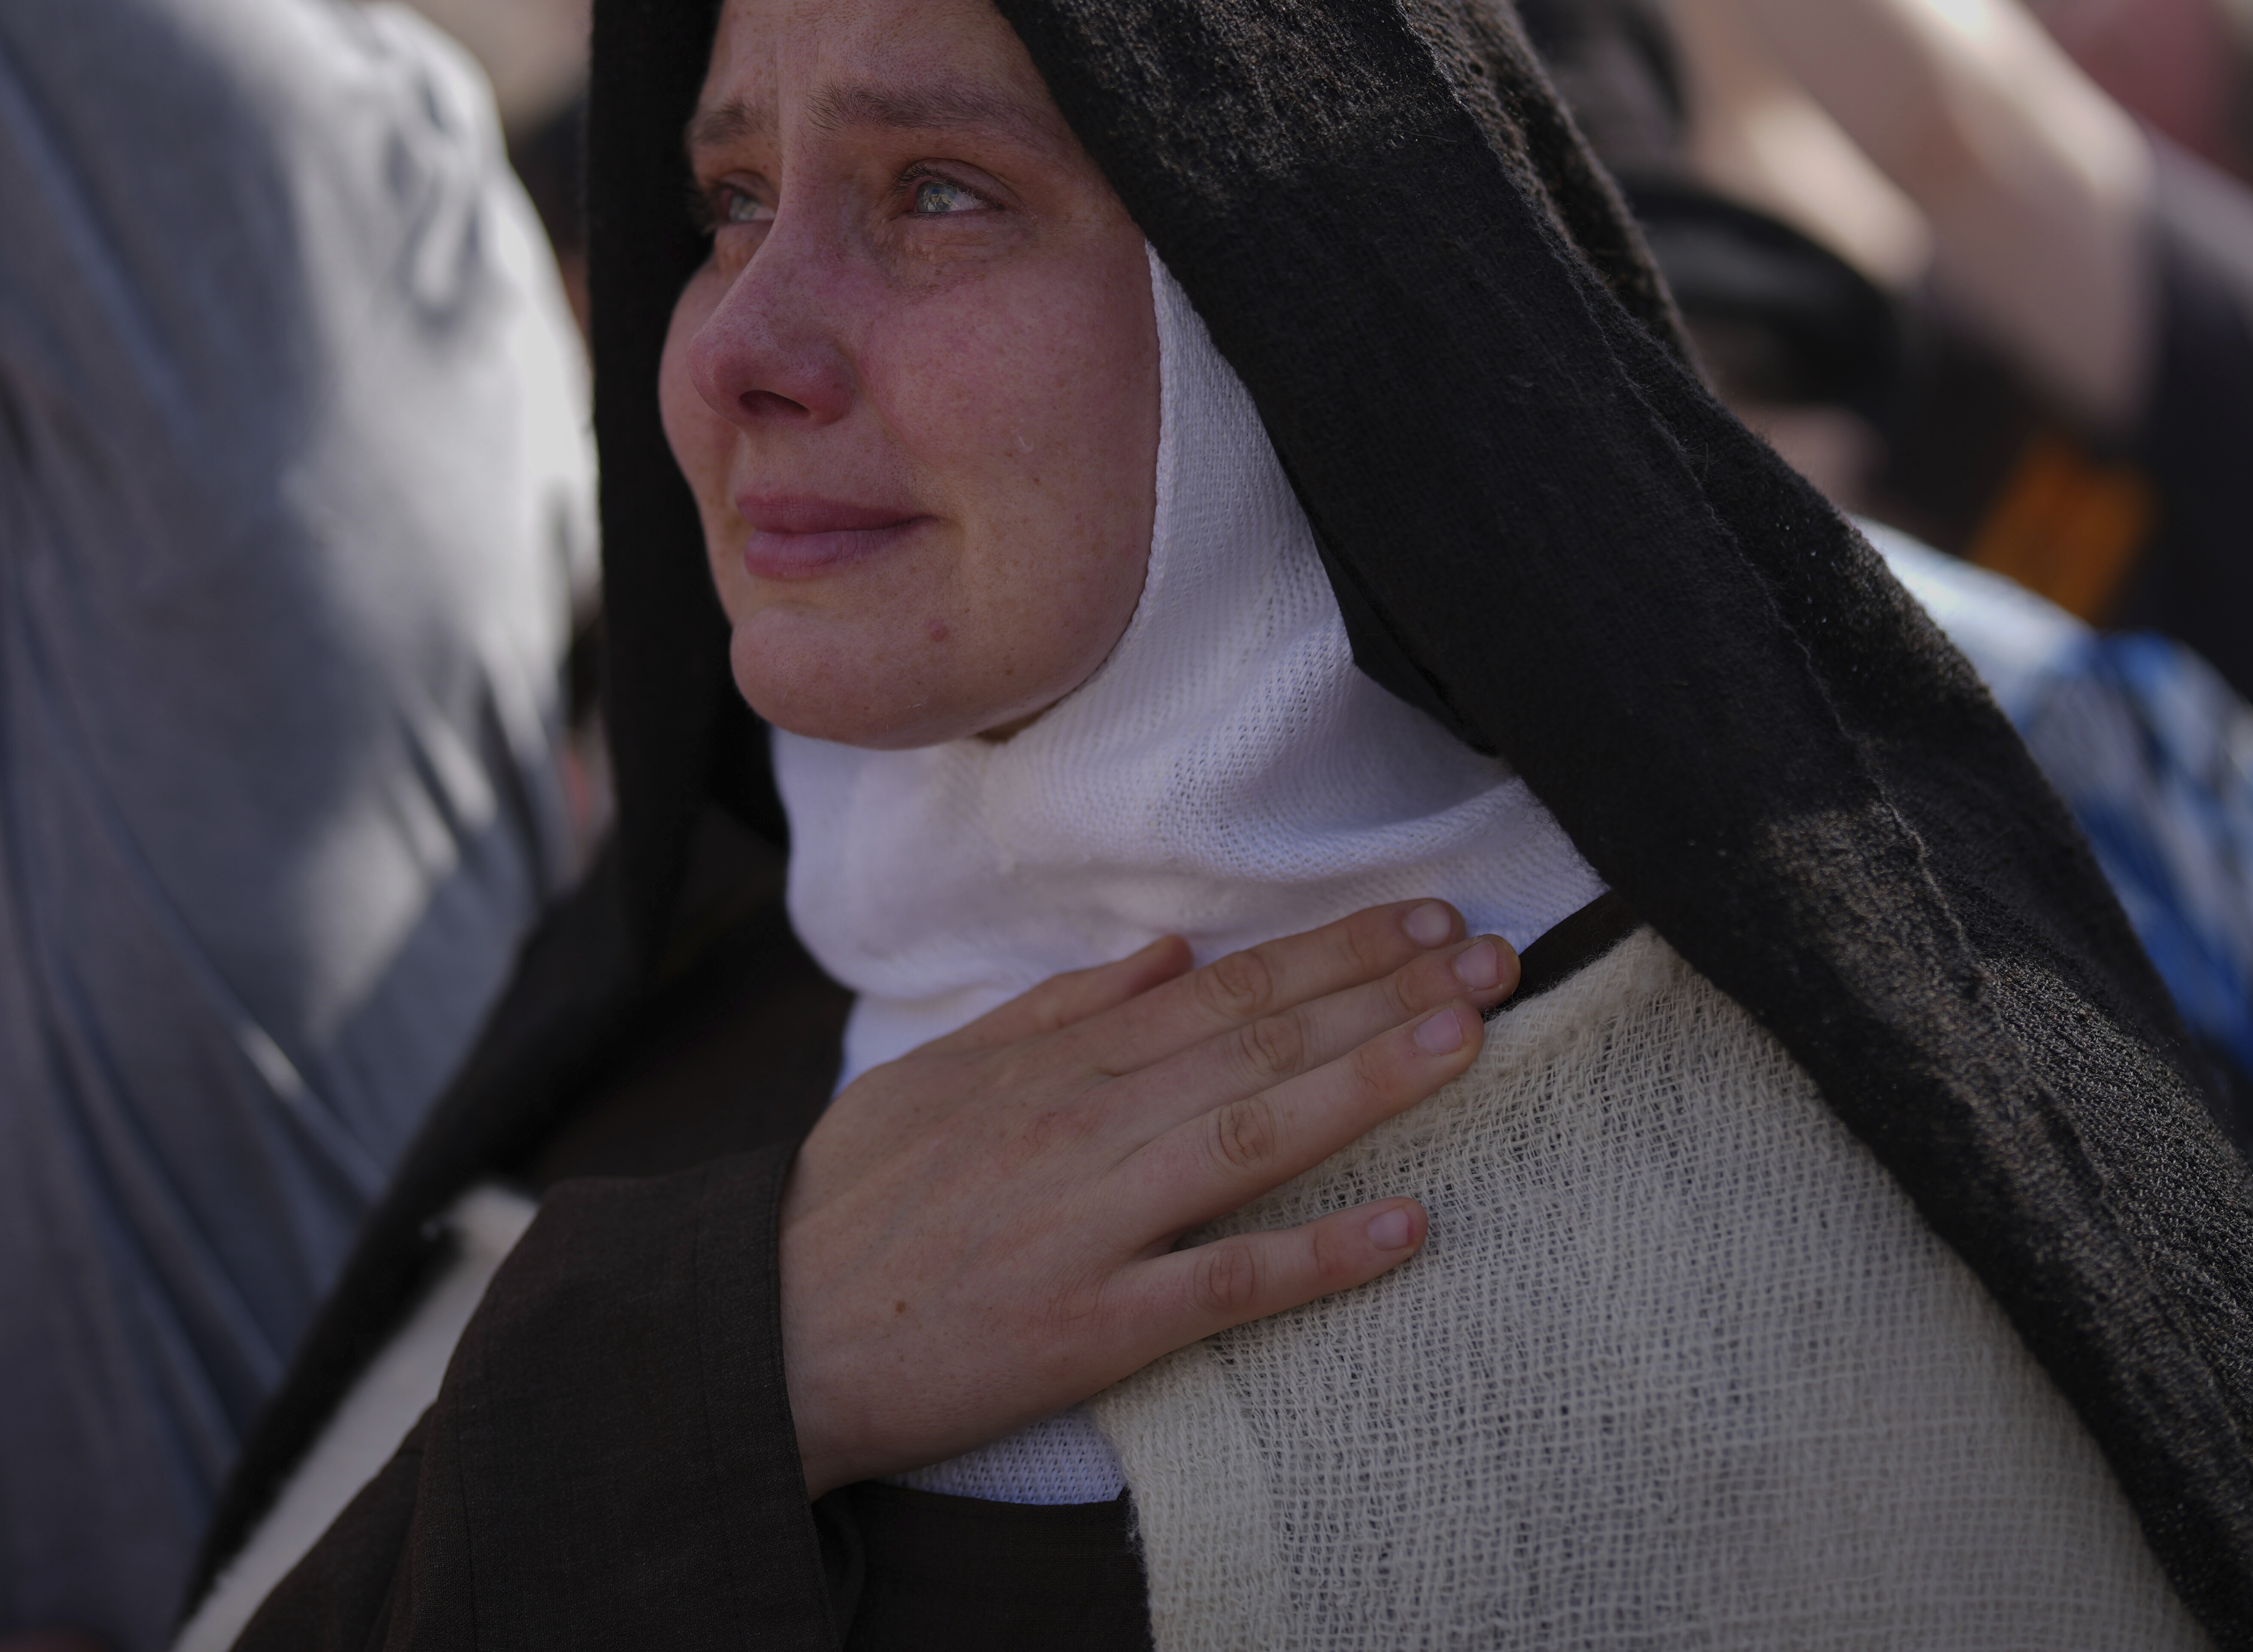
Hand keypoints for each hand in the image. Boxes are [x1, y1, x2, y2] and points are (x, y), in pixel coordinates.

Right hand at [778, 898, 1520, 1495]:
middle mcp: (1084, 1129)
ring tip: (1467, 1040)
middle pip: (1258, 1041)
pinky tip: (1405, 1228)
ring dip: (1370, 1083)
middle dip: (1383, 991)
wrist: (762, 1332)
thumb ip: (1053, 1012)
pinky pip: (1225, 1284)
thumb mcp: (935, 1075)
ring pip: (1255, 1134)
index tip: (1424, 920)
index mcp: (1053, 1068)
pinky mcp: (1093, 1325)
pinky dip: (1318, 1256)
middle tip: (1490, 954)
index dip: (1333, 951)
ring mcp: (1092, 1225)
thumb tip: (1165, 954)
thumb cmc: (849, 1205)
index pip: (1224, 990)